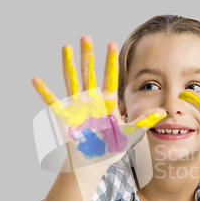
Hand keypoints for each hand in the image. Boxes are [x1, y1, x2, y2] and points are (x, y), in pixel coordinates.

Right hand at [32, 36, 166, 168]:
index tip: (112, 44)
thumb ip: (144, 122)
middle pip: (90, 73)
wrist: (92, 164)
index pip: (109, 78)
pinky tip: (36, 80)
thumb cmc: (109, 150)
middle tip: (86, 37)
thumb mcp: (130, 134)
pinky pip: (52, 101)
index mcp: (106, 103)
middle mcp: (91, 101)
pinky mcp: (64, 116)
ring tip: (66, 46)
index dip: (110, 62)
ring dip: (68, 63)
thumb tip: (163, 113)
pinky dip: (44, 91)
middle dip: (89, 55)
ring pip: (72, 80)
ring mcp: (77, 107)